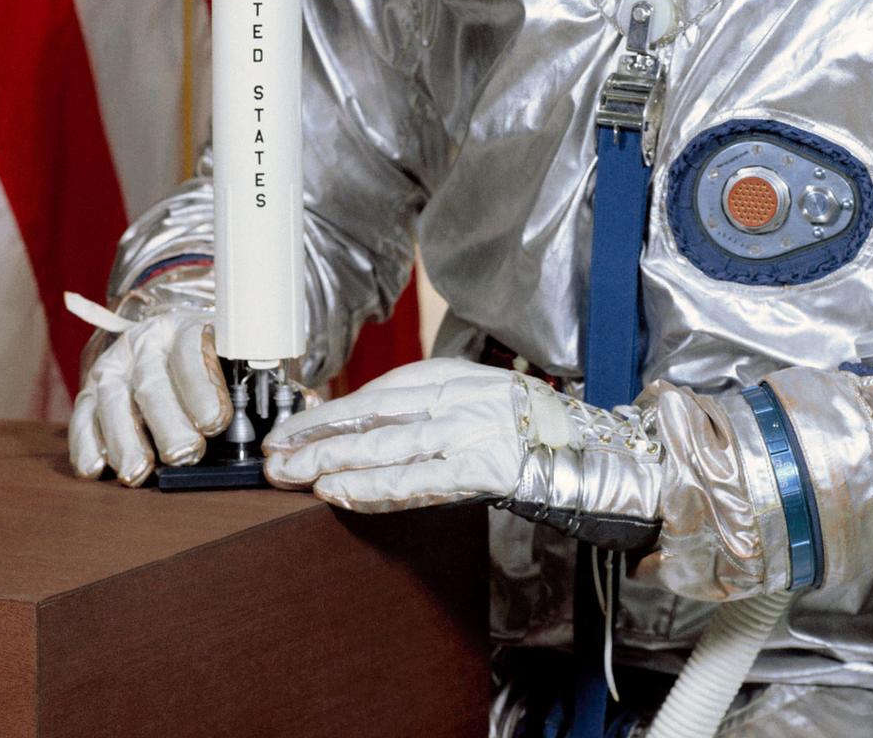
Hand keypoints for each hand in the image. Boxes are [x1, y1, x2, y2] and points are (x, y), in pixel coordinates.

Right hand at [68, 310, 231, 484]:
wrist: (160, 344)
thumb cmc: (204, 361)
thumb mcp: (226, 354)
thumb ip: (245, 375)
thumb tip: (270, 408)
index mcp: (183, 329)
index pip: (190, 351)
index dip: (201, 387)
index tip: (214, 422)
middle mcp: (143, 345)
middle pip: (152, 382)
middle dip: (168, 422)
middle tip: (185, 453)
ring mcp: (112, 368)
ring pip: (113, 402)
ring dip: (125, 440)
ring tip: (138, 472)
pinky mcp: (88, 394)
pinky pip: (82, 418)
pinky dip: (85, 444)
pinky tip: (95, 468)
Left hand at [263, 357, 661, 548]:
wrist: (601, 451)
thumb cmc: (539, 429)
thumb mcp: (482, 400)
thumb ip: (433, 409)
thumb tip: (370, 426)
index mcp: (459, 378)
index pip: (381, 392)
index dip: (332, 410)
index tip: (291, 426)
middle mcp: (460, 398)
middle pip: (375, 417)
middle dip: (317, 436)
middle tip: (272, 454)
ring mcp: (470, 431)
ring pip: (386, 446)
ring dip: (332, 462)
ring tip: (290, 474)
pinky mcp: (482, 467)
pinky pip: (418, 480)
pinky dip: (375, 488)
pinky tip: (340, 494)